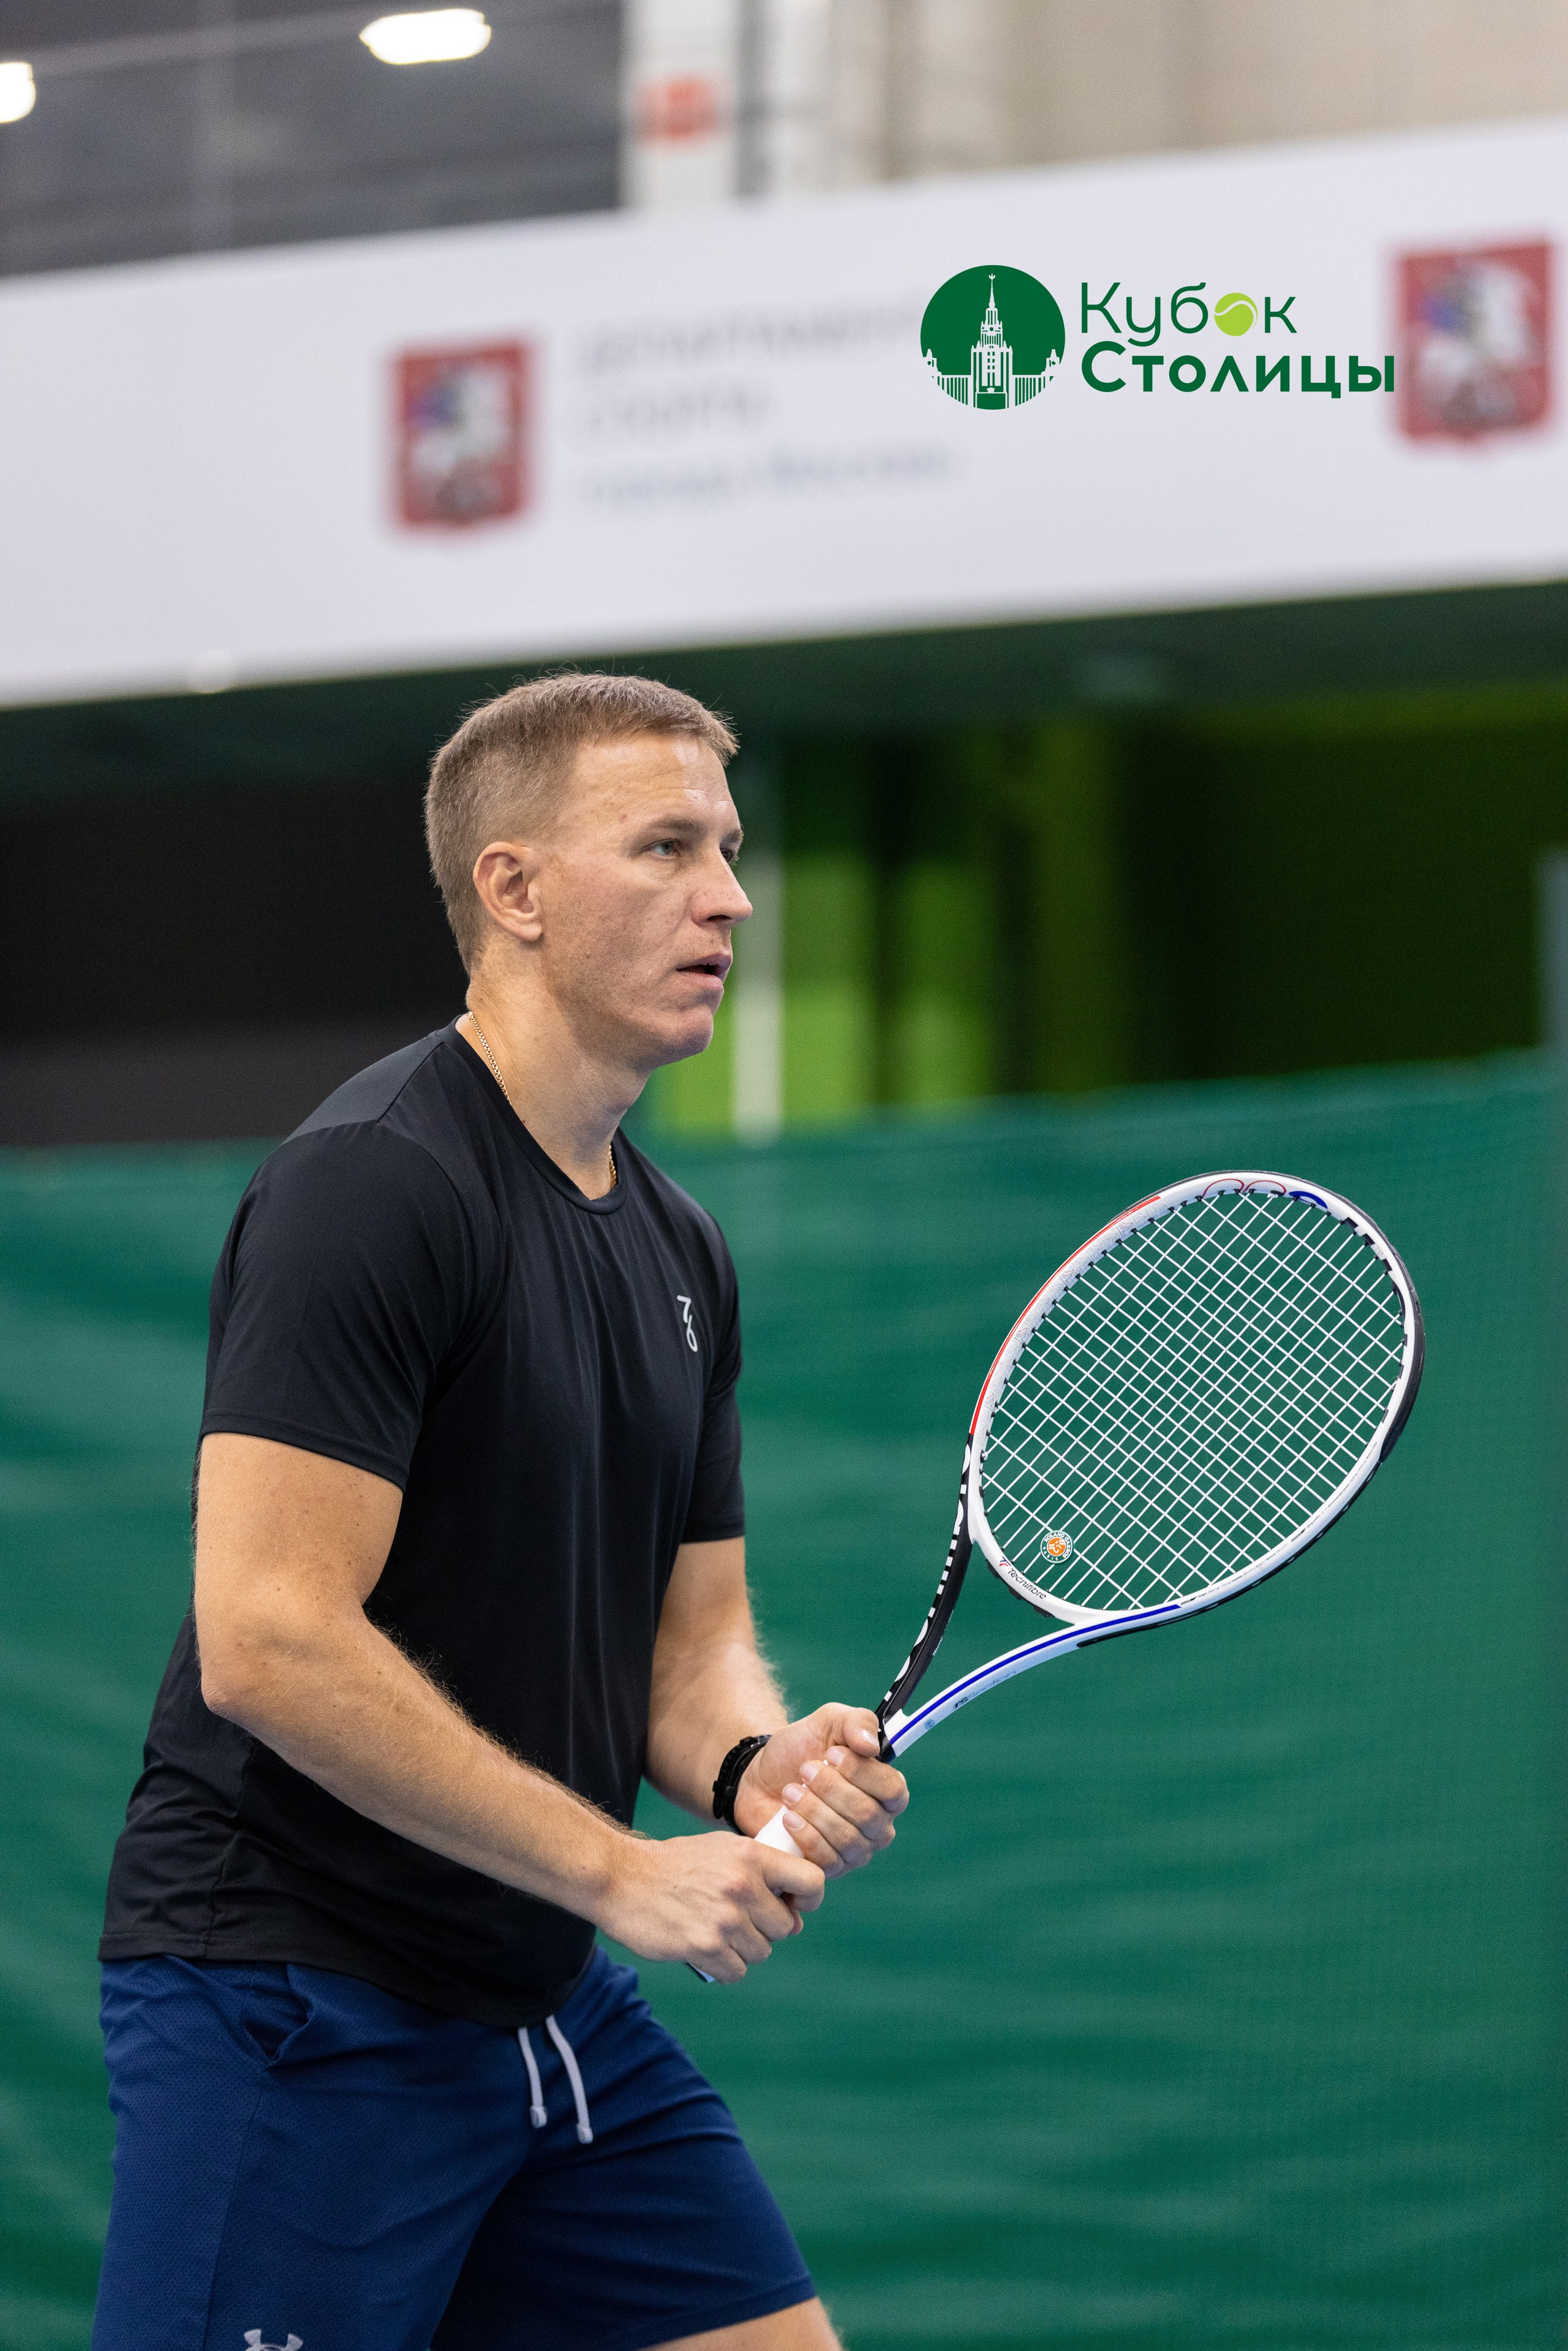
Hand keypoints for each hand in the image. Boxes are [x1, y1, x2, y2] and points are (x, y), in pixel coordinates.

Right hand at [598, 1830, 823, 1983]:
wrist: (621, 1877)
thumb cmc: (675, 1865)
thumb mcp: (722, 1851)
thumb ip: (761, 1874)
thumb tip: (795, 1918)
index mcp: (752, 1856)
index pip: (812, 1881)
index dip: (808, 1899)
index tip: (791, 1905)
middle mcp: (743, 1886)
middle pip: (786, 1927)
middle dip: (767, 1928)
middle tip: (738, 1918)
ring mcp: (724, 1919)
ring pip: (761, 1952)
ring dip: (742, 1948)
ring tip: (715, 1929)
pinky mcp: (703, 1947)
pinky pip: (736, 1972)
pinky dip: (723, 1966)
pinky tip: (705, 1947)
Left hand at [734, 1705, 908, 1875]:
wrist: (762, 1777)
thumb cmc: (802, 1748)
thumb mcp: (827, 1721)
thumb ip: (856, 1722)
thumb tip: (871, 1745)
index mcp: (887, 1789)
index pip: (893, 1790)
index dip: (862, 1773)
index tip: (832, 1754)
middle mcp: (879, 1823)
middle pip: (867, 1815)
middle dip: (830, 1789)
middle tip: (804, 1770)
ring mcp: (857, 1850)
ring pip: (846, 1838)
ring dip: (813, 1810)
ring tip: (790, 1791)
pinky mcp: (831, 1868)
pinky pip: (827, 1860)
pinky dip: (805, 1835)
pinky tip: (787, 1817)